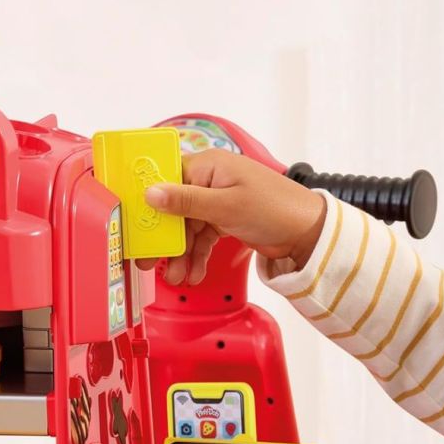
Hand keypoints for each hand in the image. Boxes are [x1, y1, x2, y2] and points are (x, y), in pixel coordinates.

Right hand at [137, 149, 326, 284]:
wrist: (308, 232)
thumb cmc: (274, 208)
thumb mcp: (225, 206)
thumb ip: (185, 201)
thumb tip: (151, 193)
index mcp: (208, 166)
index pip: (166, 180)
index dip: (149, 204)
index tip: (136, 228)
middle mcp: (209, 181)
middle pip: (173, 209)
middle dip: (165, 239)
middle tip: (150, 263)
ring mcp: (217, 201)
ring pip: (186, 228)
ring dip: (180, 254)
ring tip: (177, 277)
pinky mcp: (224, 219)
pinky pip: (201, 237)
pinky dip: (196, 255)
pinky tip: (193, 273)